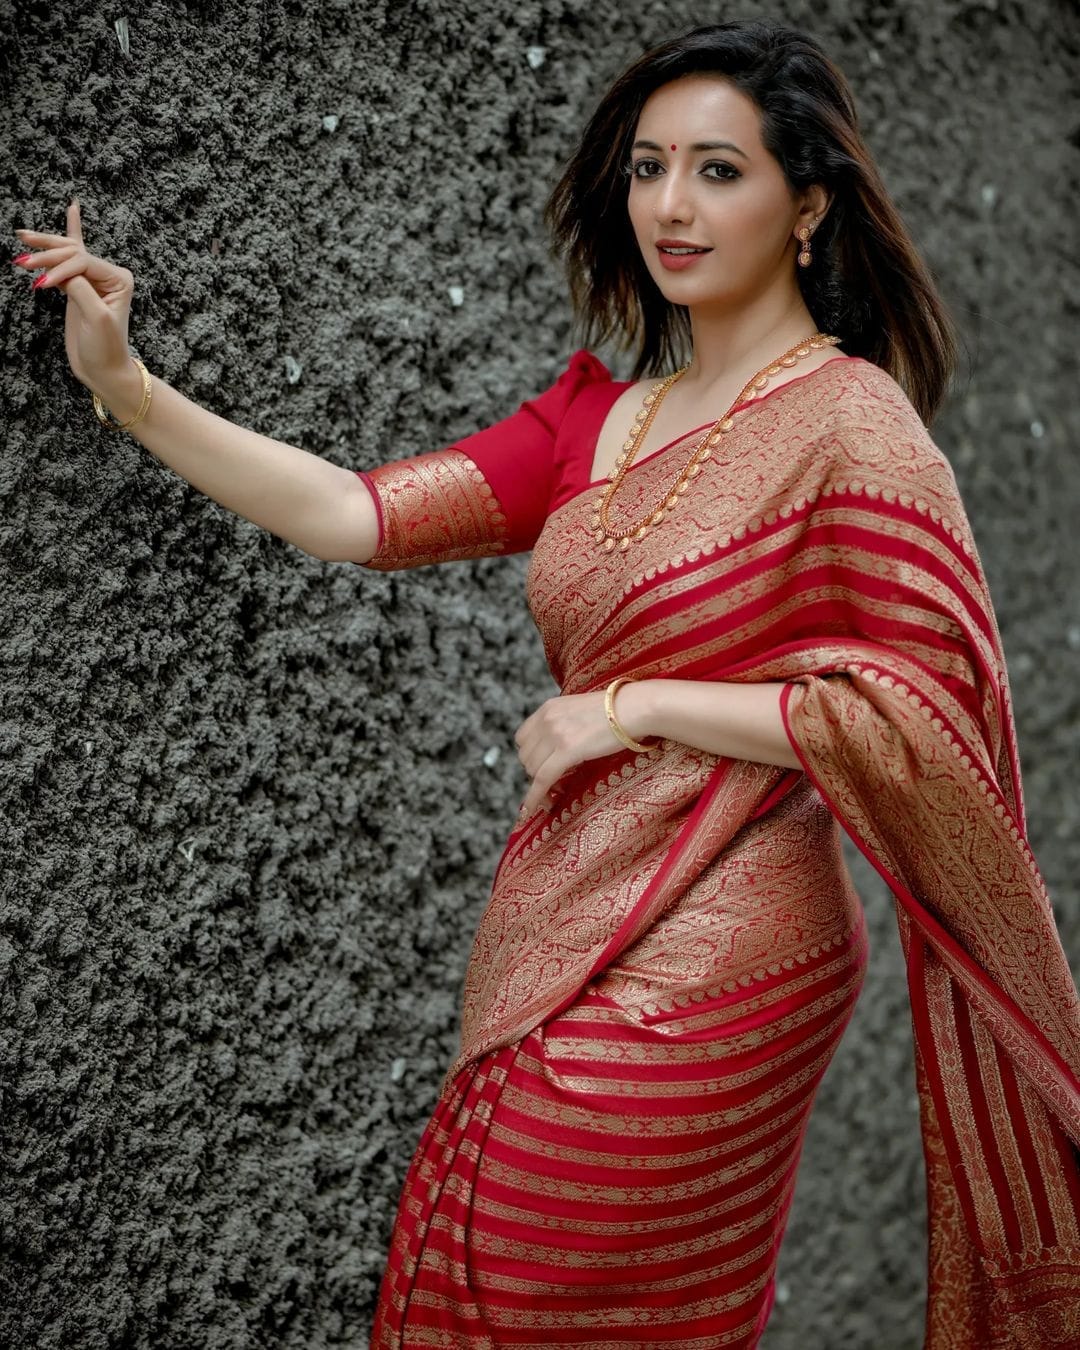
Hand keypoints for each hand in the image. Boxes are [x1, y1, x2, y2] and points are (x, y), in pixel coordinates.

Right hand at [14, 200, 135, 393]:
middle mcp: (108, 274)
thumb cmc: (105, 348)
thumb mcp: (96, 319)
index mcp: (118, 279)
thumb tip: (59, 273)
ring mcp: (93, 278)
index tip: (41, 285)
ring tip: (23, 235)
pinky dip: (71, 231)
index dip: (59, 270)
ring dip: (45, 245)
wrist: (103, 370)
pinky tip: (73, 209)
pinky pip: (72, 256)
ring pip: (66, 252)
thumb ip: (80, 290)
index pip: (81, 261)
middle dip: (46, 251)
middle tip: (21, 252)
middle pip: (72, 251)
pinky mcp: (79, 285)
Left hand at [513, 686, 651, 818]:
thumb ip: (563, 723)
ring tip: (560, 789)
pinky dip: (536, 797)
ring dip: (541, 784)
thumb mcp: (579, 710)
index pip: (522, 738)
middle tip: (555, 781)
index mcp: (548, 708)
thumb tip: (560, 745)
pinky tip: (537, 807)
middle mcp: (547, 719)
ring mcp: (555, 735)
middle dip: (537, 772)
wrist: (633, 708)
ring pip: (533, 770)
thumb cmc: (616, 710)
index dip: (530, 756)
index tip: (542, 766)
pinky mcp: (567, 751)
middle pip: (526, 756)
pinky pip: (542, 780)